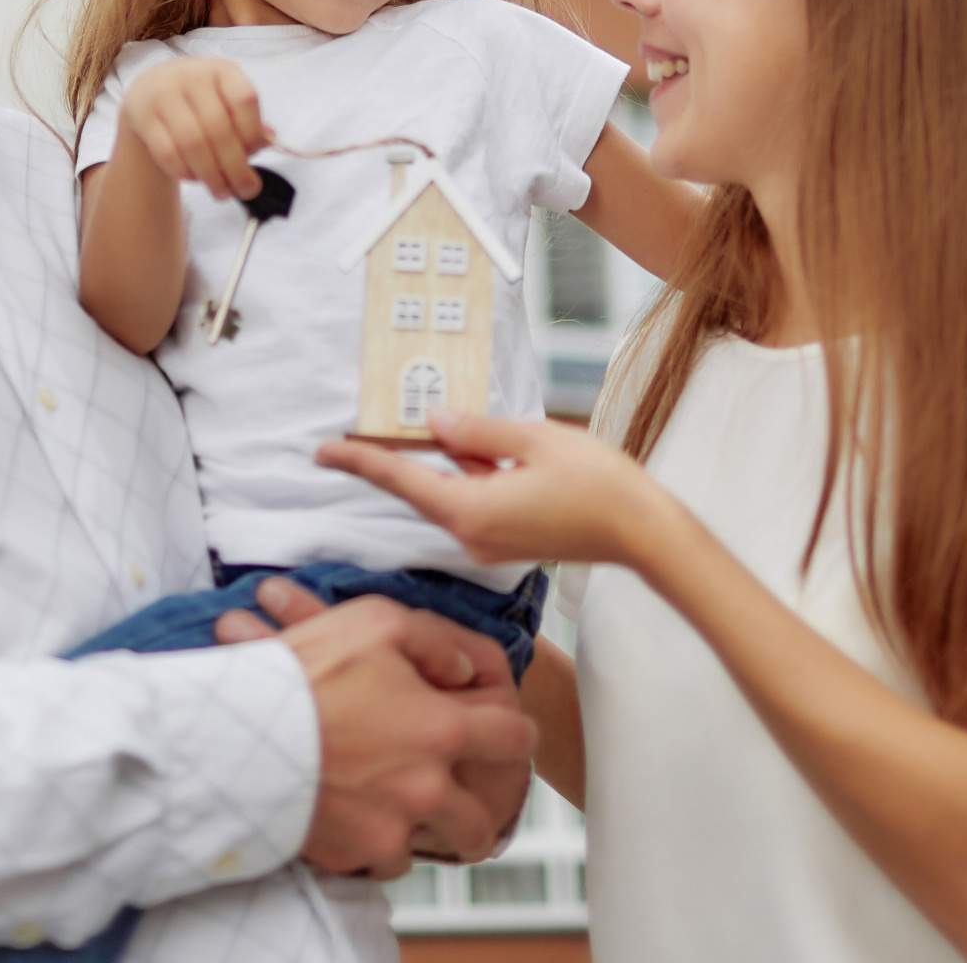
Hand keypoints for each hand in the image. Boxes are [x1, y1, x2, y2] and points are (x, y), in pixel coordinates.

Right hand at [120, 58, 271, 202]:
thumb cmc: (200, 102)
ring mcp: (163, 94)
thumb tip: (270, 141)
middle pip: (219, 129)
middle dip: (236, 168)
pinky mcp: (142, 115)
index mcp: (221, 71)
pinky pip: (167, 153)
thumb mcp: (226, 101)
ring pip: (192, 144)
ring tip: (222, 192)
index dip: (253, 133)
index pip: (244, 100)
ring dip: (211, 176)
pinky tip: (195, 178)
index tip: (255, 156)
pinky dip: (185, 172)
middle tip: (246, 190)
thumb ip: (249, 123)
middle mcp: (191, 76)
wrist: (149, 91)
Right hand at [216, 583, 533, 876]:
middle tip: (452, 797)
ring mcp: (389, 830)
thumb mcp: (377, 622)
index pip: (516, 739)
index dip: (514, 732)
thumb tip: (463, 669)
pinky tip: (349, 812)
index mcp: (442, 730)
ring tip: (391, 803)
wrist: (235, 734)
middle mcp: (426, 789)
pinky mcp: (349, 855)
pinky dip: (367, 843)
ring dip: (416, 830)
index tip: (502, 735)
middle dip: (475, 813)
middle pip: (479, 825)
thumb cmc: (306, 671)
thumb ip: (436, 640)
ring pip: (425, 848)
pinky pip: (374, 862)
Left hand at [320, 414, 673, 571]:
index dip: (359, 461)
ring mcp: (490, 544)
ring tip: (481, 431)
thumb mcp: (532, 440)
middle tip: (381, 422)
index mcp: (471, 510)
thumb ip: (477, 431)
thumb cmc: (597, 485)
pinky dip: (477, 476)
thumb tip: (434, 422)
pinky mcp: (508, 542)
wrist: (643, 532)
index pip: (400, 480)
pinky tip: (503, 454)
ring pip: (455, 492)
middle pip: (425, 487)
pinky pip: (477, 503)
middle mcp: (472, 536)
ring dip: (456, 463)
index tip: (323, 451)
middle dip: (409, 453)